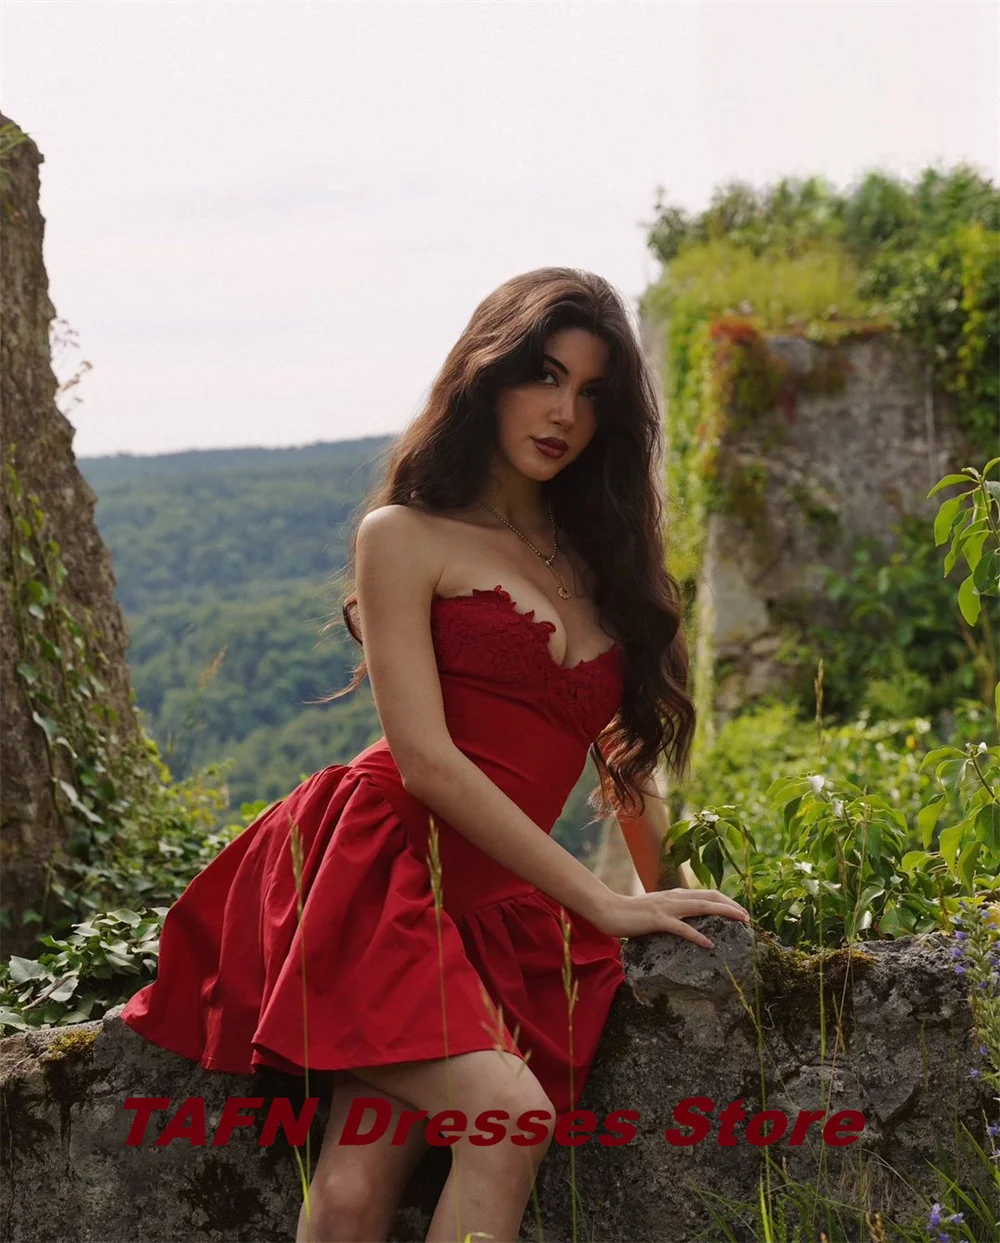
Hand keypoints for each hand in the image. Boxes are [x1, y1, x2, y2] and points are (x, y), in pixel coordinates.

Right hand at [593, 887, 750, 946]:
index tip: (740, 911)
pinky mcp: (657, 920)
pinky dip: (697, 936)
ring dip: (724, 913)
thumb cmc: (630, 914)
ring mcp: (666, 908)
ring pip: (702, 907)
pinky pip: (682, 928)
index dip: (725, 901)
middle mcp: (674, 897)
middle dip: (732, 905)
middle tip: (748, 917)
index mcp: (675, 895)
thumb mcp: (655, 910)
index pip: (706, 894)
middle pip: (710, 897)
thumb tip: (686, 921)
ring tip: (741, 921)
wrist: (608, 910)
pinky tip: (709, 945)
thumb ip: (671, 912)